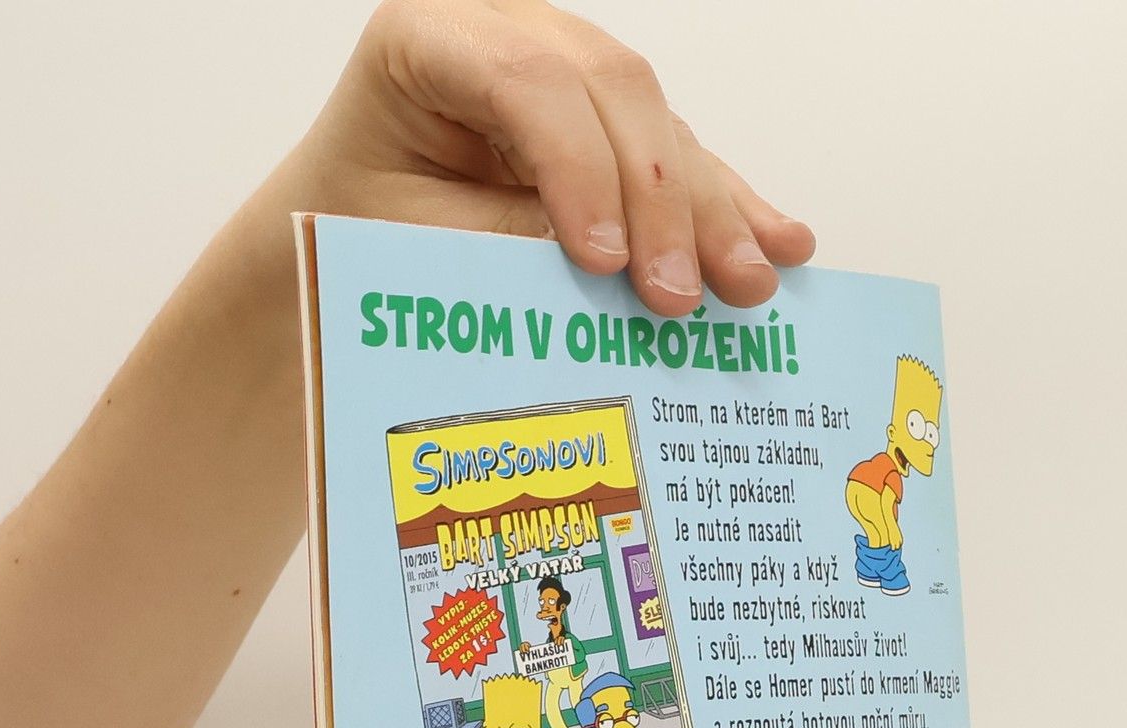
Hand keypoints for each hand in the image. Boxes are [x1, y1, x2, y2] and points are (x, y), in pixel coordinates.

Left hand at [289, 0, 813, 313]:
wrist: (348, 231)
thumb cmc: (362, 231)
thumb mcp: (415, 242)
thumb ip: (507, 241)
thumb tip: (617, 269)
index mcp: (432, 38)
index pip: (526, 81)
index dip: (579, 169)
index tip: (602, 264)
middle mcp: (510, 31)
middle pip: (612, 92)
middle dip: (660, 200)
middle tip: (681, 297)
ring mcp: (569, 69)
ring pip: (659, 123)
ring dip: (711, 212)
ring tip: (749, 285)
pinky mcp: (607, 120)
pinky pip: (680, 154)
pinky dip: (727, 205)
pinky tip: (778, 238)